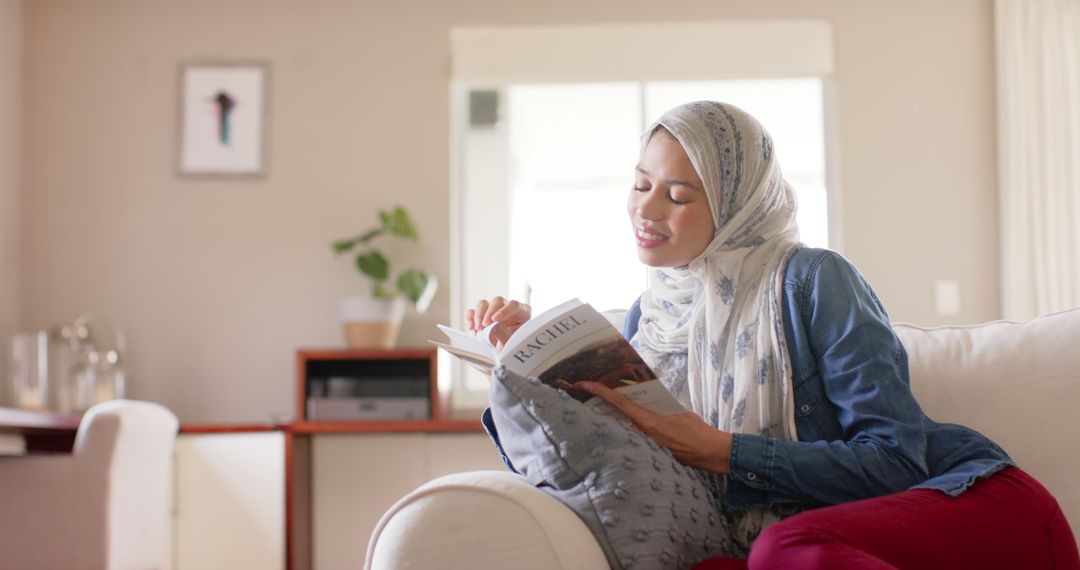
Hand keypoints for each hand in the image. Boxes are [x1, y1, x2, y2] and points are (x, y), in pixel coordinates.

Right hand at [465, 296, 530, 349]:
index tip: (495, 319)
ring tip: (478, 328)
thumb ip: (505, 335)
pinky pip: (472, 311)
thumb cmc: (514, 344)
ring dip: (479, 316)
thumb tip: (493, 329)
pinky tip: (471, 327)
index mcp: (521, 311)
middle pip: (497, 301)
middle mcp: (507, 307)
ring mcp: (493, 310)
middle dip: (489, 313)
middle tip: (484, 325)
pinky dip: (470, 318)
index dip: (504, 311)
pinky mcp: (482, 314)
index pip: (513, 305)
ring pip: (483, 304)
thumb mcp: (513, 341)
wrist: (507, 349)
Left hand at [578, 381, 732, 473]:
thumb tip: (648, 400)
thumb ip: (659, 405)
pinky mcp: (651, 452)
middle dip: (601, 405)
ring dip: (614, 418)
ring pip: (623, 427)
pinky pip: (634, 437)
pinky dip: (628, 430)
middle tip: (587, 396)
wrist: (709, 452)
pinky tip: (626, 426)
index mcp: (648, 420)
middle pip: (615, 416)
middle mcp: (642, 433)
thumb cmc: (696, 429)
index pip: (618, 402)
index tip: (582, 384)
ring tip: (604, 408)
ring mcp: (645, 444)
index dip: (599, 391)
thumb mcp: (678, 410)